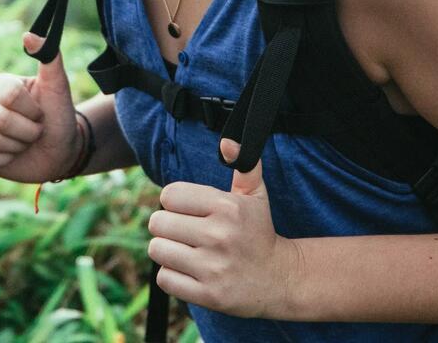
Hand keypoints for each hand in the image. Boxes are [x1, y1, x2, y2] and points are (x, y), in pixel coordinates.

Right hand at [0, 31, 82, 183]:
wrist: (60, 152)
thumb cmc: (58, 116)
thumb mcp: (58, 87)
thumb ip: (49, 57)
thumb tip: (29, 35)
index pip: (9, 96)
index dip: (31, 109)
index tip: (39, 112)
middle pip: (0, 120)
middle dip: (27, 131)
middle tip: (35, 130)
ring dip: (18, 147)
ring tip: (24, 143)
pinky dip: (4, 161)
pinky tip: (10, 156)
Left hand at [146, 138, 303, 319]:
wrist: (280, 279)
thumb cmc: (259, 233)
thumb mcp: (256, 197)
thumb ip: (244, 165)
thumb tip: (228, 142)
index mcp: (227, 207)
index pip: (169, 195)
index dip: (175, 203)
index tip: (189, 211)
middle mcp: (219, 235)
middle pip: (157, 223)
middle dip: (167, 227)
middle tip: (186, 233)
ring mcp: (213, 267)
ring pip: (157, 250)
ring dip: (167, 251)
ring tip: (186, 252)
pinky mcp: (208, 295)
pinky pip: (164, 278)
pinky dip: (172, 276)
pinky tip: (190, 272)